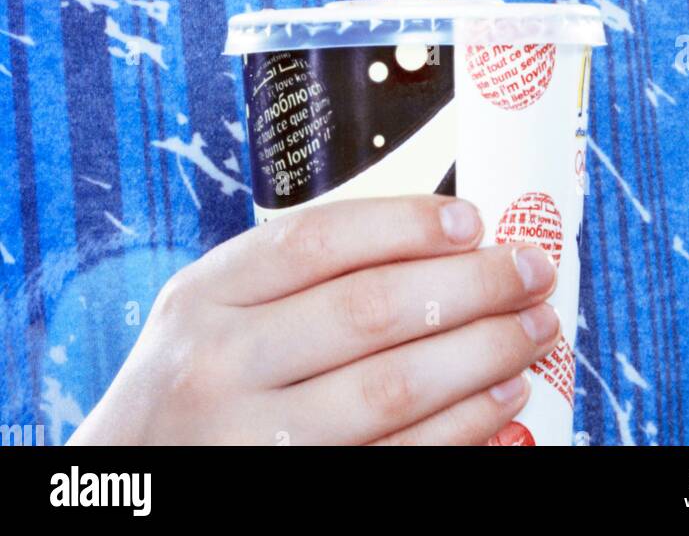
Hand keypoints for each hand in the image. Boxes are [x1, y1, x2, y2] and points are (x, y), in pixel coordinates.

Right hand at [65, 194, 559, 445]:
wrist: (129, 485)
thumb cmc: (193, 387)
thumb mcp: (212, 315)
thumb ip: (295, 280)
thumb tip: (438, 240)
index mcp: (203, 297)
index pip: (316, 241)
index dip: (404, 224)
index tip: (472, 219)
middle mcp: (219, 366)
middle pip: (367, 310)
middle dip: (469, 286)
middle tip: (531, 270)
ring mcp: (253, 442)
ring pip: (393, 389)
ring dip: (482, 354)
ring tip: (532, 329)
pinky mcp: (293, 496)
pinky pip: (398, 461)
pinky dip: (462, 428)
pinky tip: (501, 398)